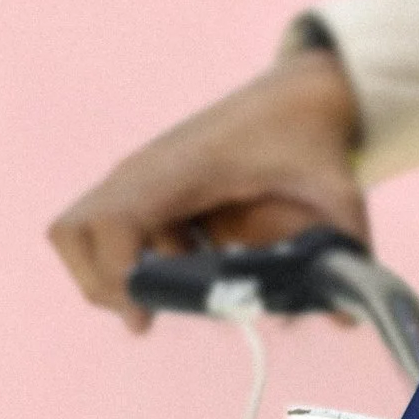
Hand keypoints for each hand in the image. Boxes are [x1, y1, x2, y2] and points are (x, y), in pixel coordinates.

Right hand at [49, 47, 365, 329]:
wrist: (297, 99)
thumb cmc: (311, 141)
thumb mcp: (339, 195)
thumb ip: (345, 254)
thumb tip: (345, 319)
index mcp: (181, 168)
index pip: (112, 222)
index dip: (115, 275)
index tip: (145, 317)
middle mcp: (145, 170)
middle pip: (73, 233)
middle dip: (102, 284)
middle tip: (149, 315)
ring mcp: (139, 177)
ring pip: (82, 235)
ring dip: (117, 273)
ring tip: (176, 287)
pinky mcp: (145, 188)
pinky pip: (111, 232)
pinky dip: (132, 259)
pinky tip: (187, 266)